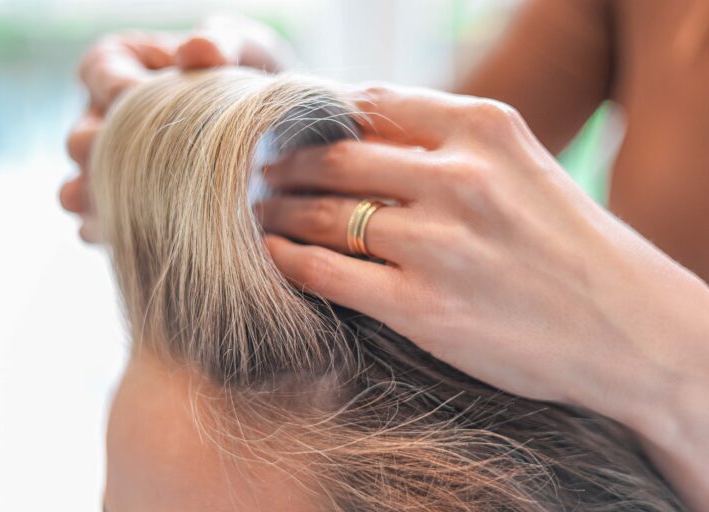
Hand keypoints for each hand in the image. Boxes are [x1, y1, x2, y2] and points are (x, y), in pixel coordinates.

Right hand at [61, 15, 292, 240]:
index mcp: (123, 68)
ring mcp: (113, 171)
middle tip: (125, 159)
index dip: (113, 86)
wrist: (277, 141)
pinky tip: (129, 240)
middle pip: (81, 138)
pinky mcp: (128, 212)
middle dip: (98, 151)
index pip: (98, 70)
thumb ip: (225, 42)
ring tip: (112, 208)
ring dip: (93, 199)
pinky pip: (101, 227)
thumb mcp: (246, 51)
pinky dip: (110, 233)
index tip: (140, 96)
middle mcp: (106, 120)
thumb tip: (197, 49)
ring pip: (79, 187)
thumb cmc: (250, 81)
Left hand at [259, 84, 708, 506]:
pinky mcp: (423, 307)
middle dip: (286, 163)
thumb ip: (446, 140)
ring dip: (280, 211)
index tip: (291, 132)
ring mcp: (439, 244)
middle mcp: (460, 178)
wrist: (626, 330)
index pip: (371, 104)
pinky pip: (327, 273)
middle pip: (335, 157)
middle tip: (258, 172)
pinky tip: (274, 255)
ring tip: (259, 212)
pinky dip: (289, 260)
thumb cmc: (567, 244)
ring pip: (324, 214)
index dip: (318, 119)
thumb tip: (359, 130)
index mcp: (484, 128)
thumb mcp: (519, 165)